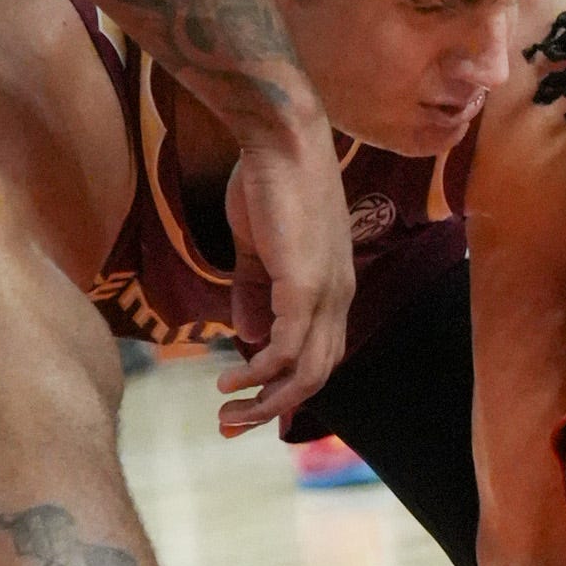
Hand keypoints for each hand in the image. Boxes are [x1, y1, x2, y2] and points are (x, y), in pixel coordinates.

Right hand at [217, 109, 354, 434]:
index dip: (285, 387)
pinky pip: (289, 345)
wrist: (281, 140)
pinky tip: (233, 377)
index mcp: (331, 291)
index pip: (319, 356)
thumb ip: (254, 291)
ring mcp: (326, 294)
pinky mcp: (306, 284)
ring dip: (264, 398)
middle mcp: (338, 299)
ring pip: (307, 371)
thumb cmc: (270, 185)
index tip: (246, 405)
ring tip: (226, 411)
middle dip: (273, 406)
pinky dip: (261, 370)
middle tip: (230, 424)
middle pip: (317, 375)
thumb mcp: (259, 249)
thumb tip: (243, 333)